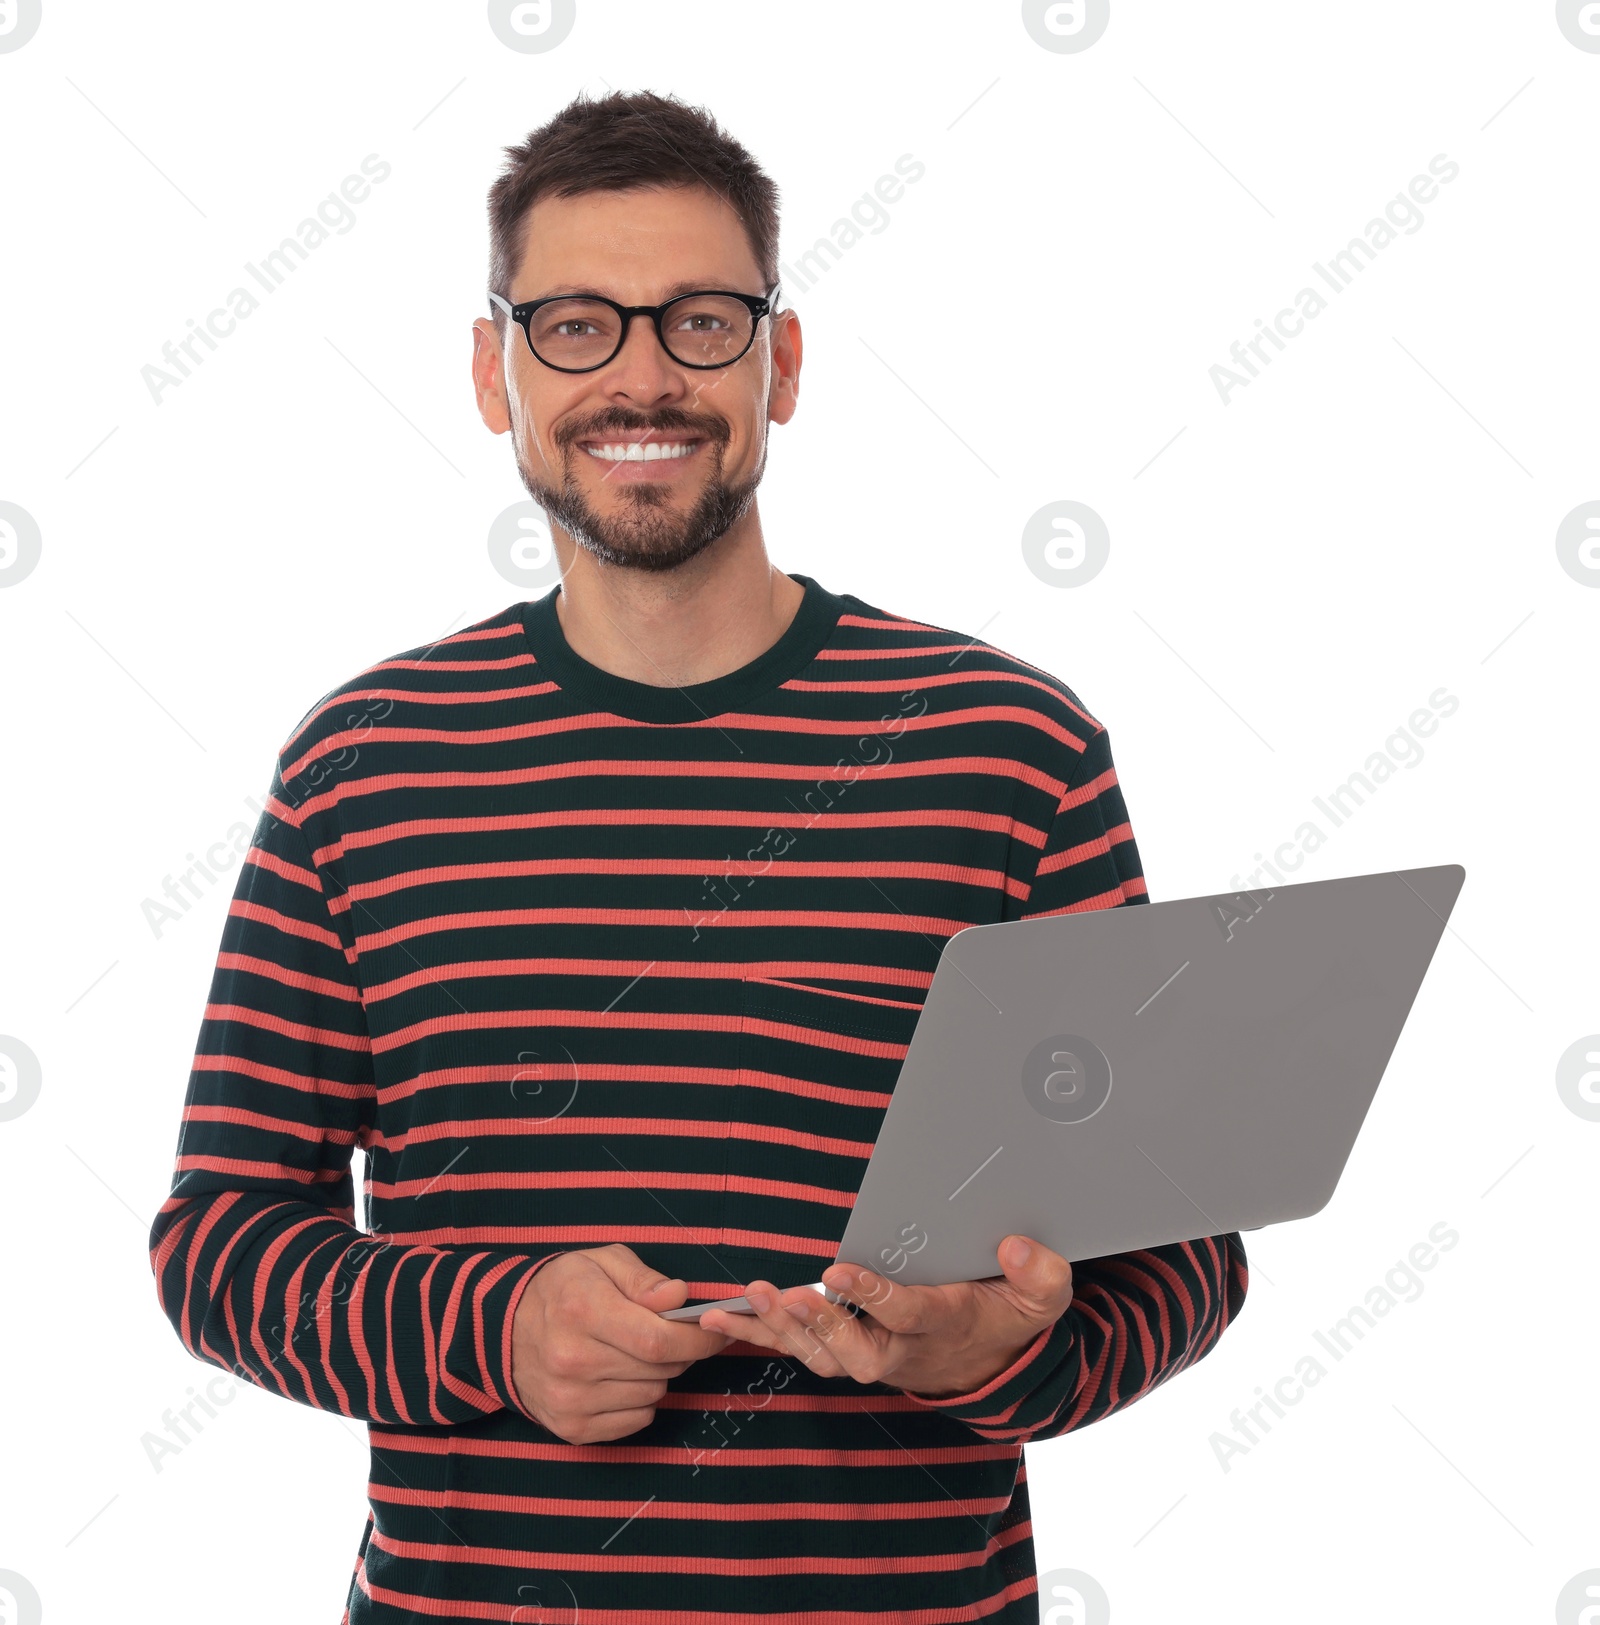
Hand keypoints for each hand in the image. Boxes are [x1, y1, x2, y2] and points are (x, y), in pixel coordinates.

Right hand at [510, 1244, 730, 1442]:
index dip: (698, 1339)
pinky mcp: (571, 1428)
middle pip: (660, 1370)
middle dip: (680, 1351)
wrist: (505, 1331)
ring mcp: (569, 1400)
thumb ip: (644, 1279)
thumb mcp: (602, 1262)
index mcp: (582, 1312)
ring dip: (658, 1375)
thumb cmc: (564, 1289)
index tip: (718, 1331)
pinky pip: (636, 1420)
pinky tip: (620, 1376)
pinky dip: (641, 1400)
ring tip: (634, 1351)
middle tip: (671, 1333)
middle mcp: (572, 1361)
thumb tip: (679, 1297)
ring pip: (652, 1396)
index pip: (658, 1340)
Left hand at [699, 1235, 1073, 1397]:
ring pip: (819, 1354)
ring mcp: (868, 1356)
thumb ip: (1039, 1275)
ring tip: (747, 1300)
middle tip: (785, 1295)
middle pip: (852, 1346)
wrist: (991, 1367)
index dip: (873, 1295)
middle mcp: (898, 1350)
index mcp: (942, 1325)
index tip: (841, 1270)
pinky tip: (718, 1318)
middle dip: (817, 1322)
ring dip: (780, 1330)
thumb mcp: (1043, 1299)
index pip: (905, 1313)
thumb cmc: (1008, 1319)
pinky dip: (758, 1335)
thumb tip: (1017, 1247)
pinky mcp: (843, 1352)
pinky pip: (796, 1350)